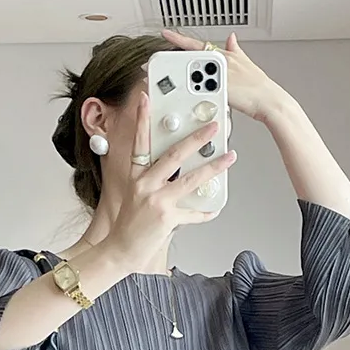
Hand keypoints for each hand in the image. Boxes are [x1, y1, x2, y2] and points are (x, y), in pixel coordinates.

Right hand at [102, 91, 236, 272]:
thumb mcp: (135, 196)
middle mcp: (145, 185)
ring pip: (191, 179)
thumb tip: (178, 170)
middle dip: (197, 138)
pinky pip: (193, 213)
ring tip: (229, 157)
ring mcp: (156, 201)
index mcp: (136, 177)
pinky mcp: (166, 219)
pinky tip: (215, 208)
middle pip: (174, 155)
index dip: (142, 119)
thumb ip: (153, 180)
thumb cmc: (129, 224)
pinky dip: (206, 212)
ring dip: (213, 167)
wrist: (120, 251)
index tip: (146, 98)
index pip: (139, 142)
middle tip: (213, 126)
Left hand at [160, 28, 290, 123]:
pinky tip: (188, 93)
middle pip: (191, 58)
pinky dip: (193, 90)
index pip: (197, 45)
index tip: (166, 33)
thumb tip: (232, 38)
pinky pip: (202, 87)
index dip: (180, 39)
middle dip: (174, 63)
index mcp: (223, 55)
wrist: (268, 100)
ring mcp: (221, 73)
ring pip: (194, 71)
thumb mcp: (245, 62)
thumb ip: (235, 50)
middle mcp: (221, 61)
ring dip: (182, 78)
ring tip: (172, 82)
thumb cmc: (257, 87)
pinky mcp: (222, 86)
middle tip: (157, 66)